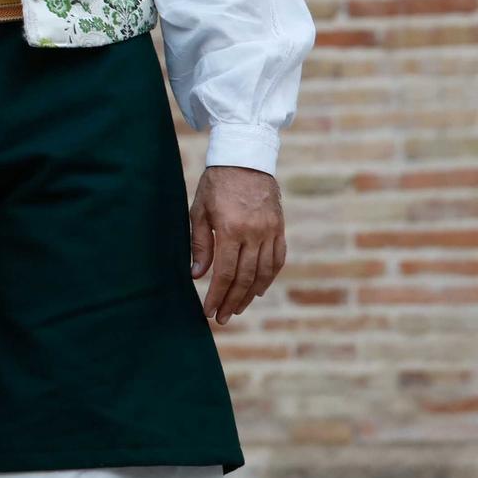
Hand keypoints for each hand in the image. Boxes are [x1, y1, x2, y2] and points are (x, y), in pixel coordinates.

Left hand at [190, 166, 286, 323]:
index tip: (209, 311)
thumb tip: (197, 274)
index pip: (225, 273)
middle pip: (245, 278)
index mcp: (230, 229)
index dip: (217, 295)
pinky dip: (268, 277)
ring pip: (263, 273)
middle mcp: (254, 233)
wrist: (245, 159)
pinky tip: (258, 289)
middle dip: (232, 301)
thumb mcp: (199, 211)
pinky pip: (277, 259)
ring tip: (237, 308)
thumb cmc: (216, 185)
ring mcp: (270, 232)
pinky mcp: (279, 228)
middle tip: (222, 317)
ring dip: (250, 294)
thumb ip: (200, 243)